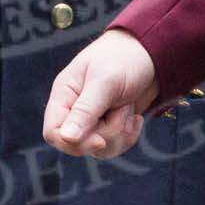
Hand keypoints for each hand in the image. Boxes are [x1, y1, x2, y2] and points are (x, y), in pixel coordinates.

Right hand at [42, 29, 157, 158]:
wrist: (152, 54)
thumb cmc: (124, 58)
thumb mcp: (105, 82)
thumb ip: (85, 110)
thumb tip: (66, 138)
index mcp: (64, 94)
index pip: (53, 132)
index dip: (72, 143)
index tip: (99, 139)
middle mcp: (75, 110)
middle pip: (78, 145)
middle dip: (106, 134)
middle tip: (122, 109)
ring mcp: (93, 120)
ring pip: (98, 149)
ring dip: (120, 133)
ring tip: (128, 108)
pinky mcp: (110, 126)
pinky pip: (114, 146)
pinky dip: (129, 135)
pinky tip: (136, 118)